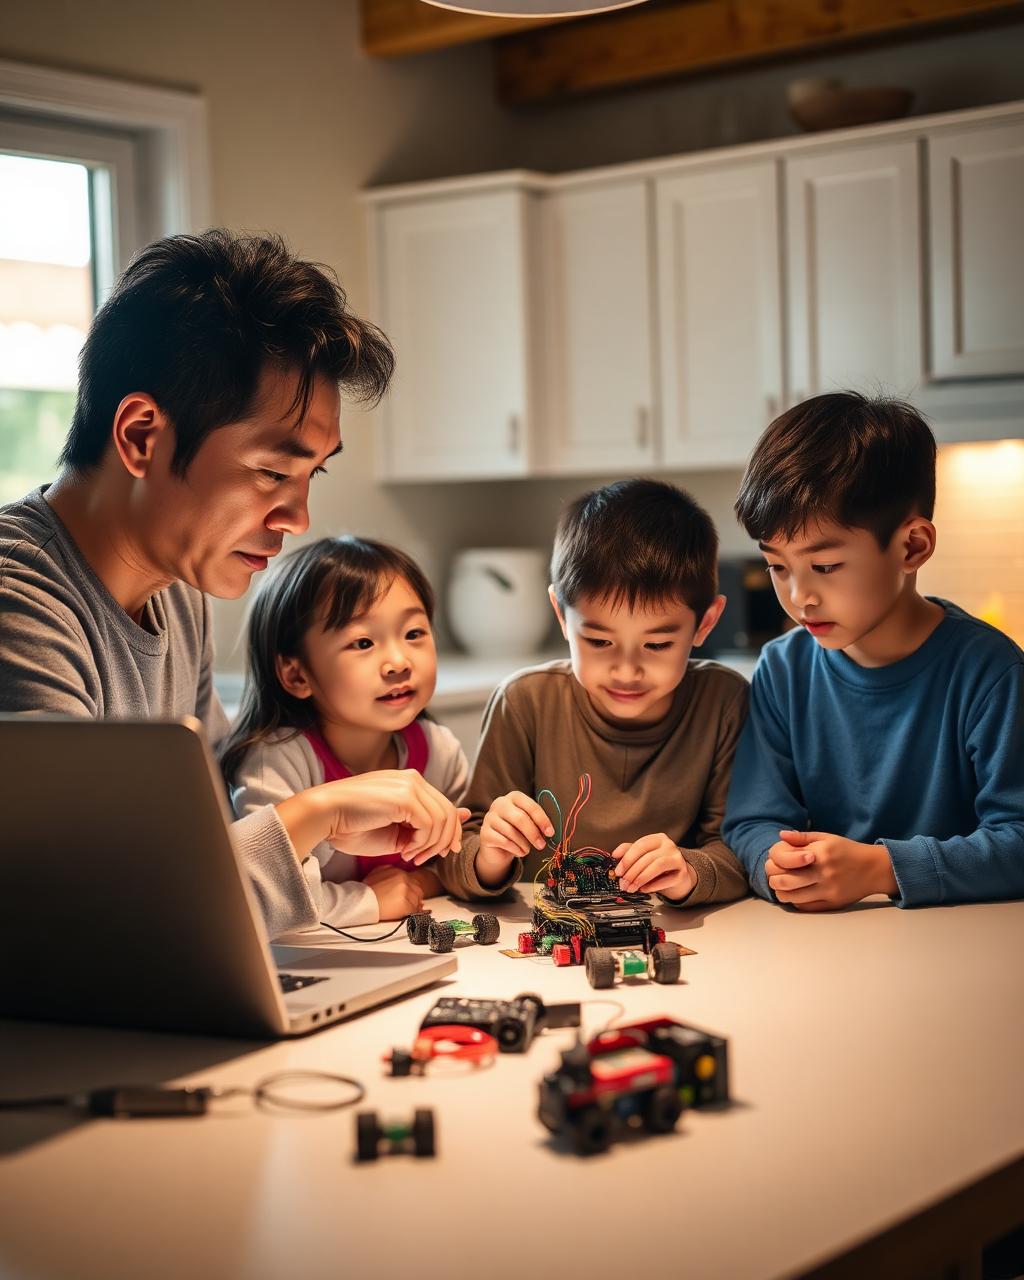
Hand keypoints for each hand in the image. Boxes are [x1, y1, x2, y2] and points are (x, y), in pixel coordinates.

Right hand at [276, 770, 468, 867]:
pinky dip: (421, 843)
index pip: (444, 806)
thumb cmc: (352, 825)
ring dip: (429, 845)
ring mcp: (410, 785)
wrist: (324, 815)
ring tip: (409, 856)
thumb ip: (424, 828)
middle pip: (448, 813)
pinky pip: (429, 824)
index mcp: (410, 783)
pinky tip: (404, 851)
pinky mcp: (405, 797)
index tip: (438, 853)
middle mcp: (414, 779)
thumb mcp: (395, 832)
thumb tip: (463, 817)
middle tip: (422, 859)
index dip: (446, 833)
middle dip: (442, 841)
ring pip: (442, 820)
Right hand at [362, 864, 427, 920]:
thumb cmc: (366, 890)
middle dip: (414, 897)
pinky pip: (415, 911)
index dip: (411, 889)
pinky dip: (413, 913)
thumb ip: (391, 869)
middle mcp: (405, 881)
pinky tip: (407, 914)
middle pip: (418, 890)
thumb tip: (401, 871)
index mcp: (399, 872)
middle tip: (408, 902)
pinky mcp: (406, 906)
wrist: (361, 902)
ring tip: (405, 909)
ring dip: (413, 905)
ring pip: (418, 900)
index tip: (409, 894)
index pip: (413, 880)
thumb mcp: (378, 871)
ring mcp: (406, 894)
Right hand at [475, 791, 555, 887]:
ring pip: (512, 832)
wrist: (498, 848)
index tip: (550, 833)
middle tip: (542, 845)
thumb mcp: (528, 824)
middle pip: (520, 818)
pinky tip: (519, 852)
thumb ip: (537, 823)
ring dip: (524, 844)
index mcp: (514, 797)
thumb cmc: (517, 832)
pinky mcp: (484, 832)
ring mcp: (489, 817)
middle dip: (533, 834)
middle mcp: (500, 803)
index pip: (530, 806)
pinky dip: (515, 849)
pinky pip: (504, 842)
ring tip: (528, 850)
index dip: (542, 820)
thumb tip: (549, 831)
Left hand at [611, 834, 696, 899]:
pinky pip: (667, 880)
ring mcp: (677, 859)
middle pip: (648, 857)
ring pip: (658, 865)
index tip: (618, 871)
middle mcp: (669, 846)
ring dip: (641, 878)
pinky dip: (653, 885)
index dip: (627, 859)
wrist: (679, 875)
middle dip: (632, 872)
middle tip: (623, 883)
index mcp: (658, 839)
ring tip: (631, 887)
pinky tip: (644, 889)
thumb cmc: (658, 866)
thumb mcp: (644, 856)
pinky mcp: (682, 874)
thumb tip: (615, 855)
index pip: (640, 845)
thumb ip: (629, 853)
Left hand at [764, 830, 897, 910]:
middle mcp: (823, 872)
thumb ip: (803, 837)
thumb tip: (781, 835)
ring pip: (793, 897)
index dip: (774, 863)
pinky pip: (807, 907)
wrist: (874, 868)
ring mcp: (828, 890)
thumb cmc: (847, 851)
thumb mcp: (826, 838)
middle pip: (785, 881)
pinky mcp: (834, 904)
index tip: (774, 863)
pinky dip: (796, 903)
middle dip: (773, 880)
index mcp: (819, 853)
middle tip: (774, 878)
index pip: (785, 860)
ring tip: (782, 888)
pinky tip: (796, 895)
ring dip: (782, 894)